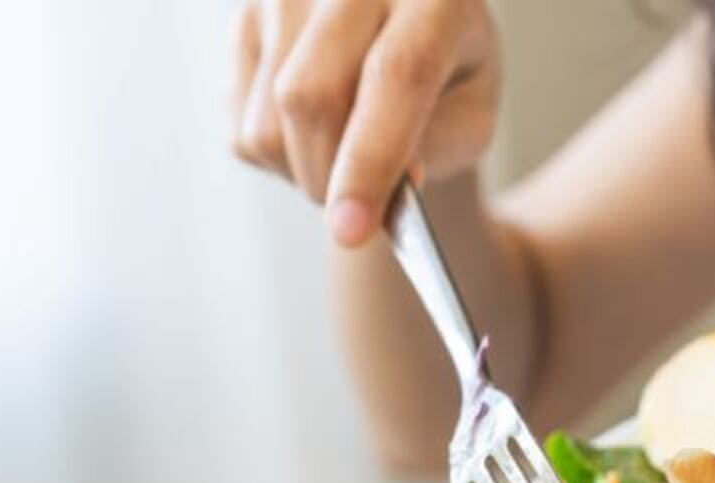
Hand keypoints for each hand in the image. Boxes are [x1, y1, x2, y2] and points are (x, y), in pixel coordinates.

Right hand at [228, 0, 499, 245]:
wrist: (408, 34)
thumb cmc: (450, 79)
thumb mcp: (471, 116)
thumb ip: (438, 147)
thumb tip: (383, 186)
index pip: (395, 74)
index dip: (372, 159)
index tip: (353, 229)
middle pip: (311, 97)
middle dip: (330, 180)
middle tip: (358, 213)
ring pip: (267, 124)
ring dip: (305, 173)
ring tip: (347, 155)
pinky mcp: (243, 20)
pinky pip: (242, 127)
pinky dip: (280, 157)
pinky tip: (314, 131)